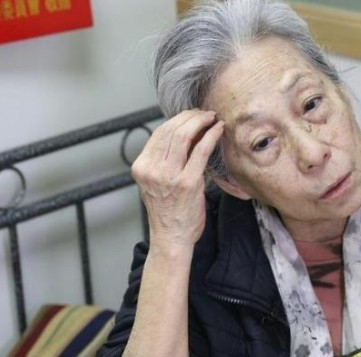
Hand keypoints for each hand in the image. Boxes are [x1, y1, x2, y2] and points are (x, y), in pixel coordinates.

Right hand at [132, 109, 223, 246]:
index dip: (178, 120)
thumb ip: (165, 160)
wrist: (171, 238)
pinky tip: (218, 130)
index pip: (159, 133)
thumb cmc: (168, 212)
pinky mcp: (187, 182)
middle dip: (191, 117)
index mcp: (141, 166)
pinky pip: (200, 150)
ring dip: (201, 122)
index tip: (193, 116)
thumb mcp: (158, 182)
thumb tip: (187, 133)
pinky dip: (211, 136)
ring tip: (213, 119)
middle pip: (171, 130)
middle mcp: (151, 169)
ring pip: (184, 135)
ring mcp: (168, 175)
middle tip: (205, 114)